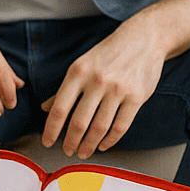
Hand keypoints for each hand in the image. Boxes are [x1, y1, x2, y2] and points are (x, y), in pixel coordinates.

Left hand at [40, 13, 167, 158]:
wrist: (144, 38)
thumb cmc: (109, 53)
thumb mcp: (81, 65)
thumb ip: (64, 88)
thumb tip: (45, 108)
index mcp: (78, 72)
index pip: (60, 108)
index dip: (51, 129)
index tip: (47, 142)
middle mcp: (97, 81)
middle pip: (79, 122)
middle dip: (70, 142)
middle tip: (68, 151)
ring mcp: (118, 89)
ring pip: (99, 127)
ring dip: (89, 145)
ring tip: (84, 152)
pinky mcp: (136, 97)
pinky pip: (120, 126)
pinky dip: (110, 140)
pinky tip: (103, 145)